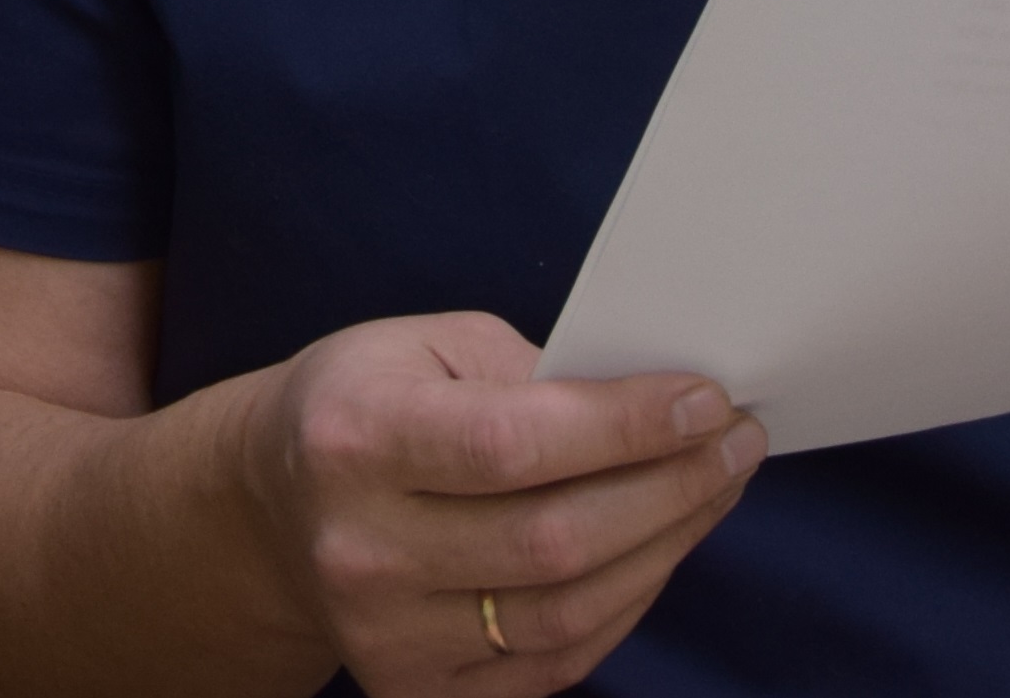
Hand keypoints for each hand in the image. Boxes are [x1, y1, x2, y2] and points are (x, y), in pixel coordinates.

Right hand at [230, 314, 760, 691]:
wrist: (275, 508)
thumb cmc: (366, 404)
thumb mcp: (423, 346)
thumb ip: (530, 373)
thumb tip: (657, 406)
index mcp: (355, 438)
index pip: (512, 443)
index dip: (623, 426)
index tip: (706, 399)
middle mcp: (362, 548)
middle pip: (554, 538)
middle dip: (670, 487)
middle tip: (734, 443)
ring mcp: (387, 636)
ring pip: (567, 610)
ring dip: (665, 548)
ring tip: (713, 489)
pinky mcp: (417, 692)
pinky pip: (556, 661)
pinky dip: (624, 604)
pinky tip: (658, 550)